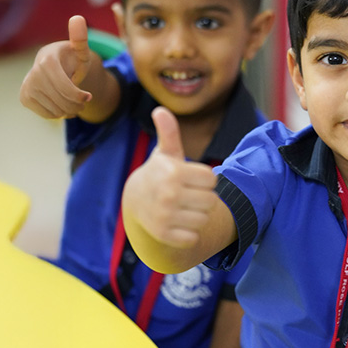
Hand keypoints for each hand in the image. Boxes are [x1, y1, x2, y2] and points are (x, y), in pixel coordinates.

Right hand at [19, 15, 93, 118]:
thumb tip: (77, 18)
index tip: (88, 97)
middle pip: (61, 101)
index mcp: (47, 60)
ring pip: (55, 110)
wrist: (55, 68)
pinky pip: (47, 115)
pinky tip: (61, 104)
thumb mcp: (80, 51)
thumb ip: (81, 39)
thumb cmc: (71, 59)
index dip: (78, 96)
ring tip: (73, 103)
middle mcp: (33, 72)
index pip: (65, 87)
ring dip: (69, 110)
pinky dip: (58, 113)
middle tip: (82, 101)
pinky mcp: (24, 97)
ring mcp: (27, 85)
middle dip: (76, 105)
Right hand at [122, 107, 218, 248]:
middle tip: (187, 194)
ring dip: (197, 215)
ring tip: (182, 208)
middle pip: (211, 201)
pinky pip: (193, 237)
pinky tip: (177, 222)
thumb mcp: (165, 153)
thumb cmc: (159, 174)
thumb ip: (169, 132)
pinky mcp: (164, 235)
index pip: (212, 180)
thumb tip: (160, 110)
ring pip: (204, 220)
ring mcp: (165, 216)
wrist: (135, 200)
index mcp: (174, 172)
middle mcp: (169, 194)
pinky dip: (188, 233)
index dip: (204, 179)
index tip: (190, 178)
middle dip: (203, 198)